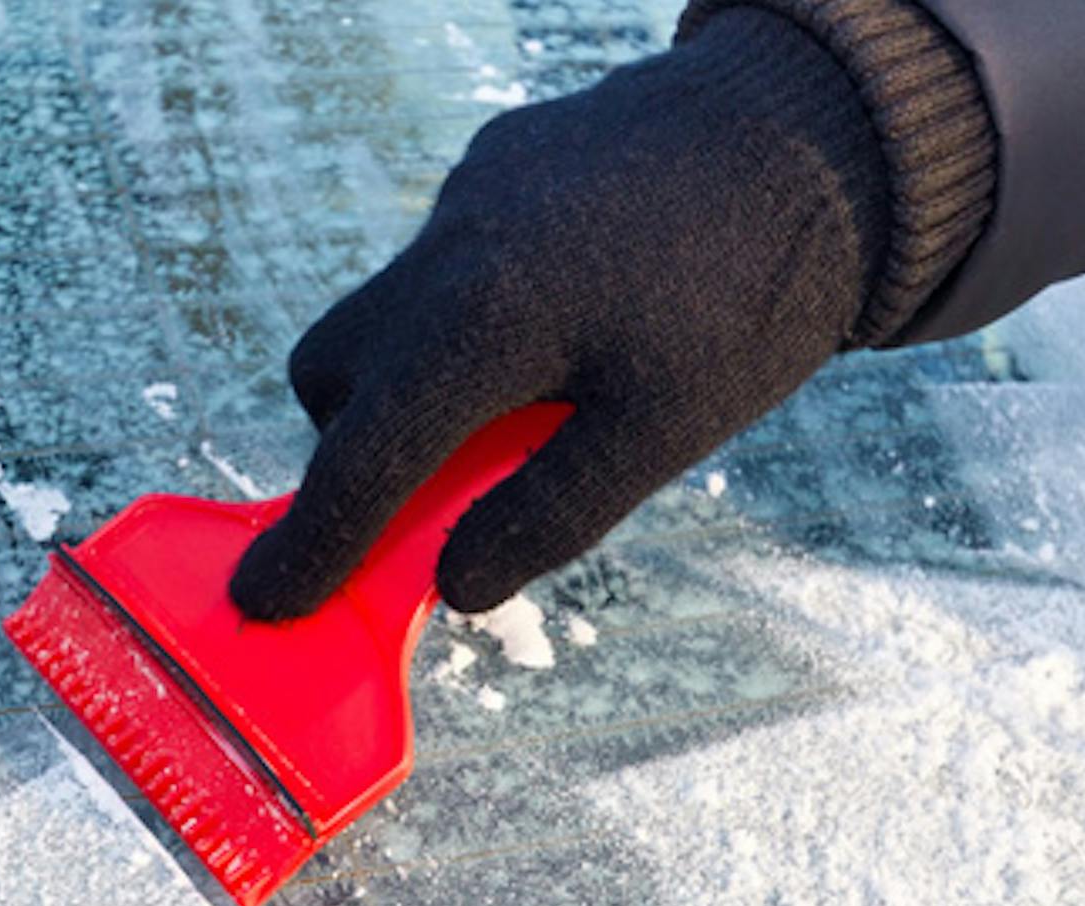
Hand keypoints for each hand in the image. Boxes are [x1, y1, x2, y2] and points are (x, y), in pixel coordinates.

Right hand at [229, 8, 894, 619]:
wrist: (820, 124)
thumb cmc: (755, 290)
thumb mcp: (666, 430)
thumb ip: (549, 513)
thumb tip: (456, 587)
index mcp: (481, 322)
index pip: (362, 461)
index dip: (311, 545)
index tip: (264, 601)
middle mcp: (447, 249)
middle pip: (334, 375)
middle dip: (356, 448)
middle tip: (437, 494)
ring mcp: (466, 196)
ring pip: (386, 313)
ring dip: (419, 381)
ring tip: (530, 404)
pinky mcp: (496, 164)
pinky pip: (442, 261)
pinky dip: (467, 317)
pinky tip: (569, 320)